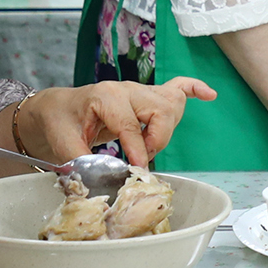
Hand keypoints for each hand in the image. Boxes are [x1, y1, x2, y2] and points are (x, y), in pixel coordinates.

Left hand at [14, 78, 217, 165]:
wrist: (58, 107)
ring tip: (151, 145)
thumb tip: (96, 180)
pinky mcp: (147, 96)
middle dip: (157, 139)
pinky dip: (195, 90)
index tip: (139, 169)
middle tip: (142, 159)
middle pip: (161, 110)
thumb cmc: (60, 121)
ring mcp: (140, 91)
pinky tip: (209, 95)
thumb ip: (80, 161)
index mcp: (106, 96)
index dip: (138, 150)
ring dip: (167, 129)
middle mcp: (127, 89)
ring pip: (171, 104)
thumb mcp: (62, 142)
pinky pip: (178, 87)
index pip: (131, 124)